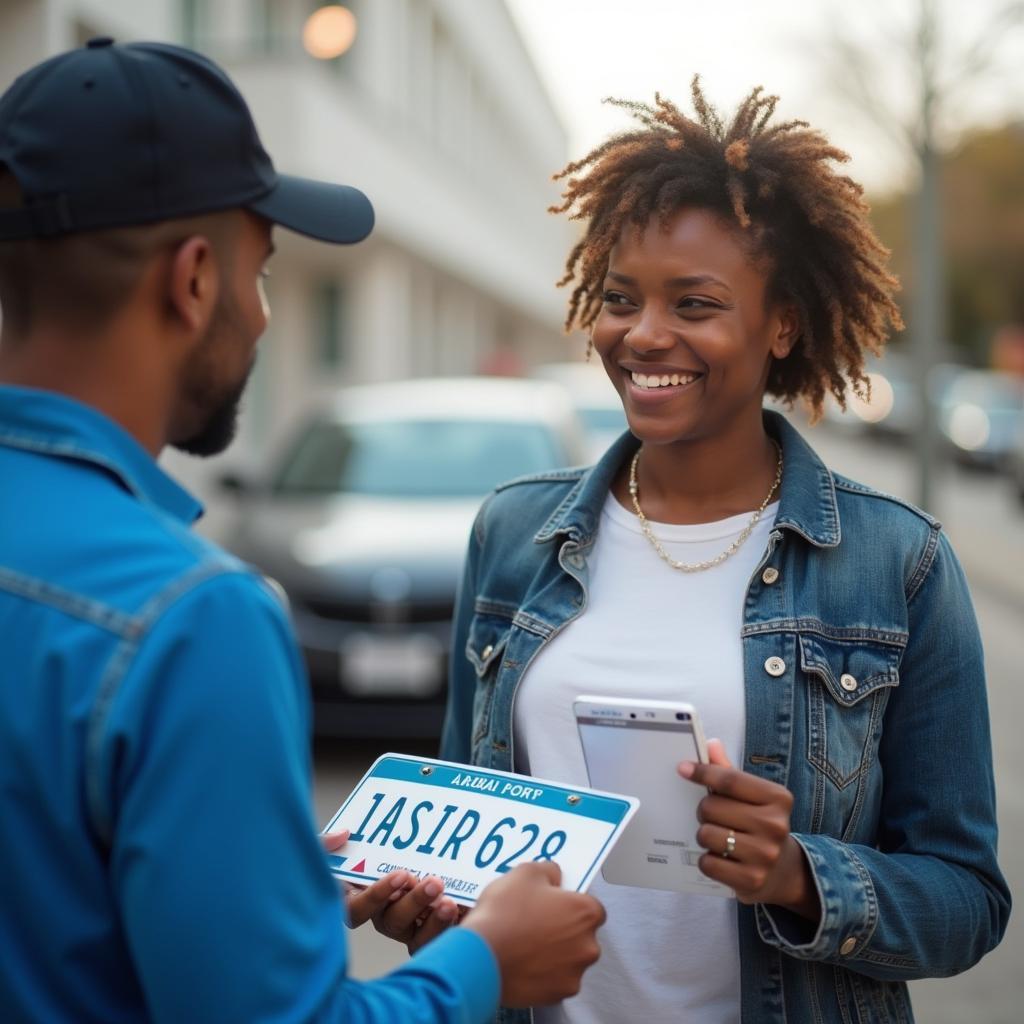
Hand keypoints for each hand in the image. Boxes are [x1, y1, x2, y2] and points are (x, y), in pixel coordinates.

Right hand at [321, 830, 459, 952]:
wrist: (406, 858)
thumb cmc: (367, 852)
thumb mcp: (347, 847)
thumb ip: (331, 843)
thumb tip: (343, 834)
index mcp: (356, 897)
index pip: (356, 908)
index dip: (376, 896)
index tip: (401, 875)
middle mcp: (381, 916)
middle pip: (391, 920)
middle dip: (413, 902)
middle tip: (434, 882)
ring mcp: (405, 928)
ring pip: (415, 935)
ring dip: (432, 920)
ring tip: (450, 902)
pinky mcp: (429, 934)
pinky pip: (435, 941)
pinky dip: (447, 926)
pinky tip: (460, 910)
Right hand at [463, 861, 604, 1006]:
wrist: (480, 956)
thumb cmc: (504, 915)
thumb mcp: (525, 872)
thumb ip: (549, 871)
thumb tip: (554, 875)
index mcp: (586, 913)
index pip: (590, 906)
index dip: (569, 903)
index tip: (553, 903)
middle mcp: (587, 946)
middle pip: (581, 934)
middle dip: (563, 929)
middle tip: (535, 921)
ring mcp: (573, 974)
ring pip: (568, 959)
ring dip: (554, 953)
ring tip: (525, 942)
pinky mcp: (556, 996)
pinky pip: (554, 980)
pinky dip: (542, 973)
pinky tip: (521, 961)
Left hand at [678, 740, 819, 920]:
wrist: (783, 871)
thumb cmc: (759, 824)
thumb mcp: (752, 796)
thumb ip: (729, 772)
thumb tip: (711, 744)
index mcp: (778, 798)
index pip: (730, 779)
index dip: (702, 772)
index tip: (683, 768)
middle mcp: (776, 826)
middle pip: (712, 807)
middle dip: (705, 810)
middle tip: (714, 816)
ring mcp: (765, 855)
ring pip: (706, 834)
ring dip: (705, 835)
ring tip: (719, 837)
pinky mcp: (752, 880)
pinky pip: (708, 862)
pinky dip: (707, 859)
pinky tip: (722, 858)